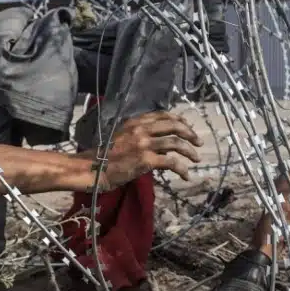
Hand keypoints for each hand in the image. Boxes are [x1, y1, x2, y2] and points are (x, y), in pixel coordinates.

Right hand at [84, 111, 202, 190]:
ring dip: (189, 150)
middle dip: (190, 133)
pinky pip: (171, 162)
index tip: (188, 126)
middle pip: (174, 126)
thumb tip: (165, 144)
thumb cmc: (105, 156)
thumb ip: (143, 136)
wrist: (91, 168)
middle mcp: (141, 129)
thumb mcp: (123, 137)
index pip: (163, 115)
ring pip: (176, 142)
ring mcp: (144, 144)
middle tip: (198, 142)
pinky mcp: (145, 160)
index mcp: (135, 122)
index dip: (179, 120)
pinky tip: (186, 175)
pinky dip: (182, 168)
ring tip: (196, 158)